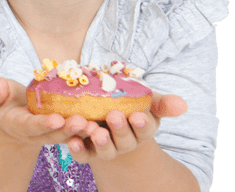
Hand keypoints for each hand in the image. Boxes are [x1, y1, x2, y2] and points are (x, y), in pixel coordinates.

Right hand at [0, 78, 97, 152]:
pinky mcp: (64, 130)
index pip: (31, 126)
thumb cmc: (4, 101)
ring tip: (97, 125)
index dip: (43, 124)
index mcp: (19, 125)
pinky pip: (78, 131)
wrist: (14, 116)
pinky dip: (90, 128)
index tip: (55, 119)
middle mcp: (37, 134)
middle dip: (68, 129)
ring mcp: (52, 133)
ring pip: (69, 135)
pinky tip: (103, 121)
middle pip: (54, 134)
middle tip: (82, 122)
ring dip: (83, 132)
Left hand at [67, 93, 187, 162]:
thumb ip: (161, 103)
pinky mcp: (86, 149)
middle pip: (125, 141)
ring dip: (101, 142)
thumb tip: (182, 104)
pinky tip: (73, 141)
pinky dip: (78, 149)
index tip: (139, 116)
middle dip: (121, 130)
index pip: (144, 130)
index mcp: (139, 130)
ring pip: (105, 150)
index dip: (142, 125)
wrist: (102, 109)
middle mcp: (124, 142)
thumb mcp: (145, 100)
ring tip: (96, 131)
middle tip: (115, 116)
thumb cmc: (127, 103)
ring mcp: (104, 147)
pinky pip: (82, 154)